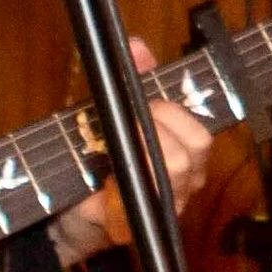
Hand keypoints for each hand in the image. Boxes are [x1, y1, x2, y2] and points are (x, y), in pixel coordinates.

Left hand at [50, 36, 216, 264]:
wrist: (70, 209)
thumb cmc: (98, 157)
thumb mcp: (110, 111)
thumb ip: (132, 78)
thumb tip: (137, 45)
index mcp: (185, 152)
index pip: (201, 131)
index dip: (174, 112)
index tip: (147, 103)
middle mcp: (187, 179)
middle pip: (196, 145)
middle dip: (160, 126)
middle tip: (128, 125)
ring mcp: (170, 205)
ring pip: (176, 169)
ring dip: (143, 151)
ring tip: (115, 150)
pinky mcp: (144, 226)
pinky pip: (144, 201)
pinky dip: (122, 187)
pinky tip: (107, 180)